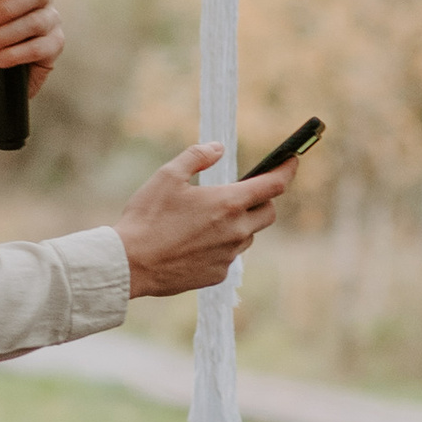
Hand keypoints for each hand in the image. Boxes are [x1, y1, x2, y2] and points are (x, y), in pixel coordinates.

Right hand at [116, 144, 290, 298]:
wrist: (129, 264)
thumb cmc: (146, 217)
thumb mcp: (167, 176)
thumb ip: (197, 156)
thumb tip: (218, 147)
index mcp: (228, 203)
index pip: (274, 185)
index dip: (287, 170)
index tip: (292, 161)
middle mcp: (236, 231)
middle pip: (268, 213)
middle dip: (261, 200)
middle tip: (239, 193)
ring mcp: (228, 256)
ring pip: (247, 236)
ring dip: (238, 224)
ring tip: (206, 219)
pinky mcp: (217, 274)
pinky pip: (229, 256)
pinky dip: (220, 246)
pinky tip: (194, 242)